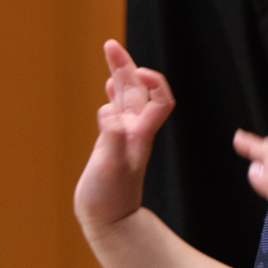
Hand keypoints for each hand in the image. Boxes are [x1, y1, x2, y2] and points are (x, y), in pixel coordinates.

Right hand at [75, 41, 174, 233]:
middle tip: (110, 44)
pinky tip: (108, 91)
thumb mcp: (109, 168)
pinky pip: (116, 113)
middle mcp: (135, 132)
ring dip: (119, 75)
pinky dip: (112, 97)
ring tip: (109, 53)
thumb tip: (111, 114)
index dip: (154, 82)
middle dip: (126, 66)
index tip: (136, 71)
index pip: (160, 100)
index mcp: (140, 134)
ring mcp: (125, 138)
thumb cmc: (109, 199)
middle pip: (138, 91)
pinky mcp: (113, 145)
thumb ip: (112, 140)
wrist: (109, 222)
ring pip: (126, 99)